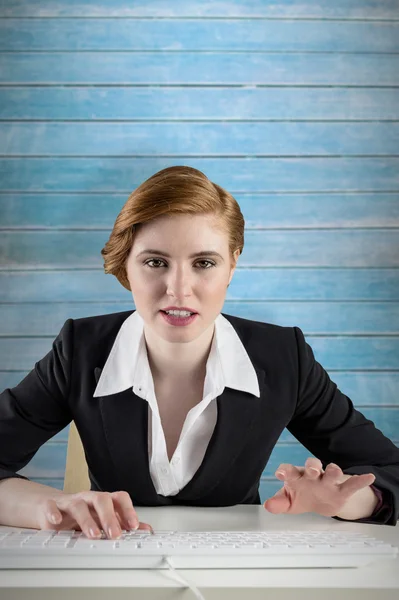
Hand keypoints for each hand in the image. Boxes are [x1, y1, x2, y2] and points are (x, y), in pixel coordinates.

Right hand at [36, 491, 152, 538]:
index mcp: (102, 501)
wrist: (51, 507)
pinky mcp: (50, 507)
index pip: (118, 498)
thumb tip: (146, 530)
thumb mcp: (102, 519)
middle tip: (115, 534)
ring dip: (86, 519)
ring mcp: (69, 502)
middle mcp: (88, 498)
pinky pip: (51, 507)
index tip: (134, 526)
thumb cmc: (81, 513)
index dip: (128, 510)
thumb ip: (123, 523)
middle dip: (109, 517)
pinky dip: (54, 513)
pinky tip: (57, 522)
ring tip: (93, 534)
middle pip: (101, 499)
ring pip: (79, 505)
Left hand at [264, 457, 375, 516]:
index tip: (280, 473)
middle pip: (312, 465)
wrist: (319, 502)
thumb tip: (268, 506)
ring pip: (332, 472)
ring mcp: (327, 481)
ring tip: (335, 470)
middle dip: (312, 466)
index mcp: (296, 477)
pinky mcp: (341, 490)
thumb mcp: (288, 501)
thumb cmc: (301, 496)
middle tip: (312, 470)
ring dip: (333, 470)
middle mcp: (312, 475)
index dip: (284, 471)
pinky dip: (360, 480)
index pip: (289, 470)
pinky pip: (351, 484)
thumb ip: (279, 503)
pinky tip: (369, 477)